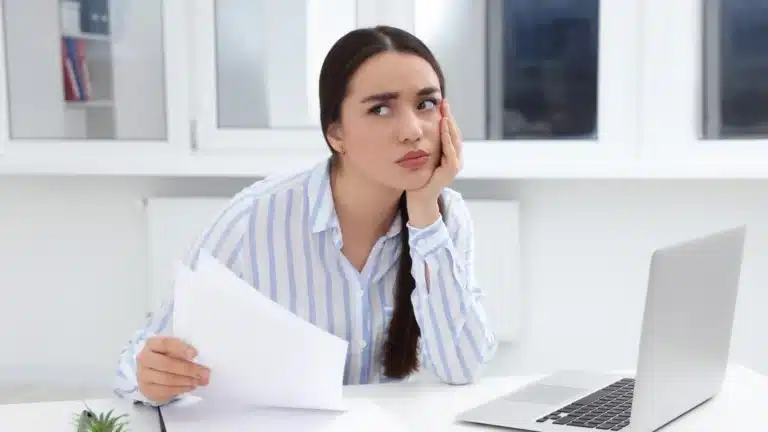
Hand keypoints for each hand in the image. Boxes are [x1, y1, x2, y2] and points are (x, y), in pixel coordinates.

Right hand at [136, 335, 209, 403]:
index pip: (165, 343)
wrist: (149, 371)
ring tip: (199, 381)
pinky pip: (165, 390)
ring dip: (186, 380)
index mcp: (152, 344)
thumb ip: (184, 351)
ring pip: (166, 379)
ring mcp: (143, 375)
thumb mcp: (173, 349)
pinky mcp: (147, 389)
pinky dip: (181, 389)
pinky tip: (191, 386)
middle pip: (166, 364)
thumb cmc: (166, 356)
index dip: (181, 348)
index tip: (195, 353)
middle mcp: (144, 358)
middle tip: (205, 372)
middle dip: (188, 369)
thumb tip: (202, 361)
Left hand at [406, 100, 462, 226]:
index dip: (447, 117)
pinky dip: (447, 139)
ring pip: (455, 141)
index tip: (441, 103)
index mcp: (449, 154)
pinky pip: (450, 152)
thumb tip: (414, 126)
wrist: (418, 199)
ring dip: (449, 125)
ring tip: (444, 112)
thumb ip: (422, 144)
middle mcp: (455, 158)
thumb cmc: (418, 178)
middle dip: (449, 117)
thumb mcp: (421, 156)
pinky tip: (442, 127)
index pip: (450, 132)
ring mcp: (454, 165)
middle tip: (444, 102)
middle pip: (455, 133)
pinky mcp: (450, 171)